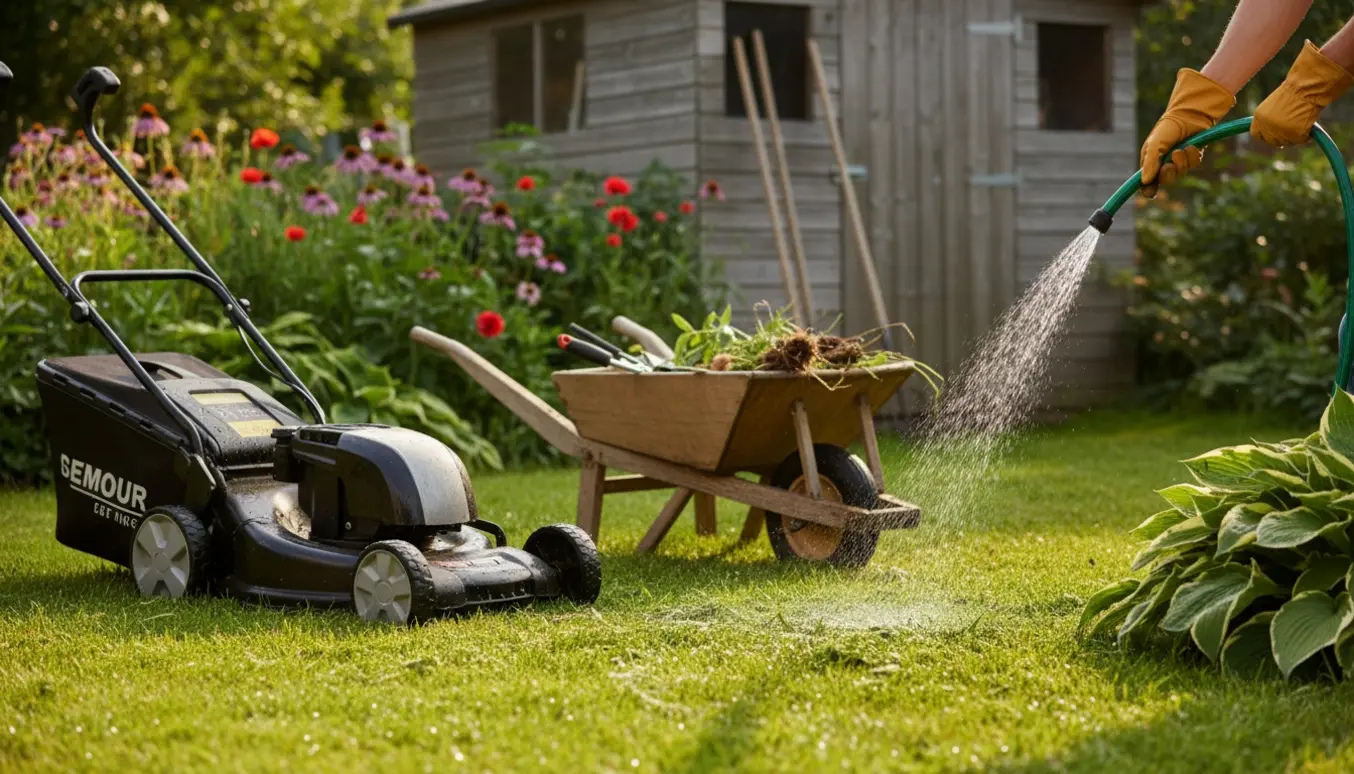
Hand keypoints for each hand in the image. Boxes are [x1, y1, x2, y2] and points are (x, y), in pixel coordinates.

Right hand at [1140, 69, 1234, 196]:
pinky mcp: (1192, 157)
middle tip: (1168, 164)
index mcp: (1150, 162)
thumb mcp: (1154, 144)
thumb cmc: (1167, 128)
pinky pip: (1193, 165)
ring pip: (1181, 173)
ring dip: (1182, 162)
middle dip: (1168, 174)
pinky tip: (1191, 146)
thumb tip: (1144, 182)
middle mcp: (1163, 163)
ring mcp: (1179, 161)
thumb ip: (1149, 163)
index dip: (1149, 189)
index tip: (1150, 192)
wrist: (1189, 115)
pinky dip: (1192, 156)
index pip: (1147, 182)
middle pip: (1165, 180)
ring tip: (1181, 149)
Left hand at [1252, 40, 1353, 146]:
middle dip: (1281, 139)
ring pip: (1288, 141)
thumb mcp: (1275, 105)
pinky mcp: (1295, 134)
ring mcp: (1280, 131)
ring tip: (1302, 121)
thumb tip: (1273, 133)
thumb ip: (1270, 119)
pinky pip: (1301, 139)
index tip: (1273, 136)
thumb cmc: (1294, 92)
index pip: (1256, 134)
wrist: (1306, 87)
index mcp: (1259, 117)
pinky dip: (1306, 135)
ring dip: (1294, 136)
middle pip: (1272, 141)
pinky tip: (1309, 124)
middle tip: (1291, 133)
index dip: (1265, 136)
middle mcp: (1267, 126)